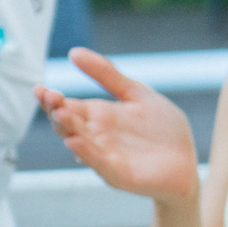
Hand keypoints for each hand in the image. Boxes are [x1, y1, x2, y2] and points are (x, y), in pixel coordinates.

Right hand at [37, 48, 198, 200]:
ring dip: (68, 129)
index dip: (51, 99)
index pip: (67, 106)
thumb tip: (73, 52)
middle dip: (56, 111)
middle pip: (67, 124)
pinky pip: (100, 164)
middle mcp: (96, 136)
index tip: (40, 89)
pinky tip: (75, 142)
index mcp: (98, 116)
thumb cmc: (162, 129)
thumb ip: (108, 75)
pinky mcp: (119, 174)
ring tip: (60, 113)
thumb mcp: (136, 94)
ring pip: (79, 143)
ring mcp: (105, 157)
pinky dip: (87, 154)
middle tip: (50, 96)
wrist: (187, 162)